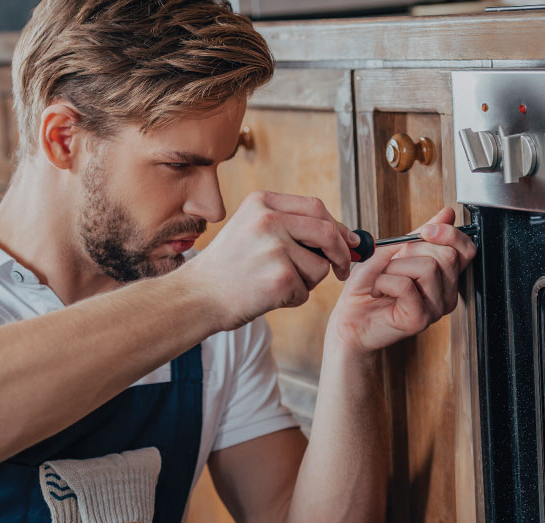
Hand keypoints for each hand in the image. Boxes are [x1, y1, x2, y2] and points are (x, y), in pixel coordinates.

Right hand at [182, 191, 359, 330]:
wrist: (196, 296)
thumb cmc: (228, 268)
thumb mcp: (251, 229)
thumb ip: (291, 226)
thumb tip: (345, 236)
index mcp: (262, 202)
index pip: (316, 207)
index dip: (337, 226)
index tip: (348, 242)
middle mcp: (268, 219)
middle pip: (327, 232)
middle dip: (341, 253)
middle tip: (341, 270)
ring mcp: (275, 248)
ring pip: (320, 266)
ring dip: (307, 281)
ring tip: (275, 285)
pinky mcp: (281, 277)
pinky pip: (306, 290)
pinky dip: (293, 299)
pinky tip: (267, 297)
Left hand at [326, 207, 475, 354]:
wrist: (349, 319)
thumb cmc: (368, 287)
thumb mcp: (393, 251)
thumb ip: (420, 235)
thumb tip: (447, 214)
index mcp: (444, 277)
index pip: (466, 250)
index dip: (449, 234)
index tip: (426, 230)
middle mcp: (446, 294)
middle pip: (447, 255)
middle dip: (412, 250)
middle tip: (392, 264)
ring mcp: (435, 309)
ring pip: (427, 267)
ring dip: (394, 267)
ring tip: (383, 280)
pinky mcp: (419, 320)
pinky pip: (406, 285)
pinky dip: (384, 281)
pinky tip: (379, 291)